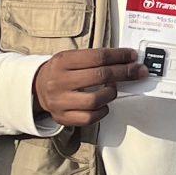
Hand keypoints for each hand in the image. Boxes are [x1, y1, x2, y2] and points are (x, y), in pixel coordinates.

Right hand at [32, 47, 146, 128]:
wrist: (37, 88)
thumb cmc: (61, 71)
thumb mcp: (71, 58)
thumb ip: (94, 59)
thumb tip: (127, 61)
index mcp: (62, 61)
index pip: (98, 57)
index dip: (119, 56)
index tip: (133, 56)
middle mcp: (59, 81)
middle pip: (100, 76)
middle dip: (125, 73)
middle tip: (138, 71)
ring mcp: (60, 101)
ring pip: (95, 100)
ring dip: (111, 93)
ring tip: (113, 89)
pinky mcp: (63, 117)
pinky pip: (89, 118)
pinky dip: (102, 111)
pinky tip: (104, 104)